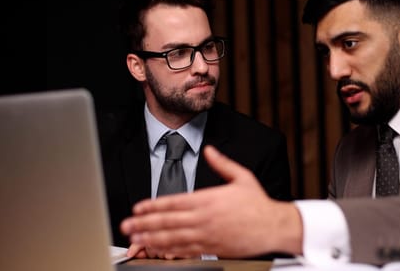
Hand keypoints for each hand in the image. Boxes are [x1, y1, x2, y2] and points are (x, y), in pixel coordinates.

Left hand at [120, 145, 302, 257]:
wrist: (273, 227)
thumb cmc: (258, 203)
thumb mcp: (242, 177)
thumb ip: (222, 163)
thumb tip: (210, 150)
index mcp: (209, 199)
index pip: (174, 202)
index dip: (153, 206)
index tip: (138, 207)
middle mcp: (204, 218)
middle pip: (167, 222)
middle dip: (144, 224)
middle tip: (126, 225)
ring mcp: (206, 235)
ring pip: (172, 238)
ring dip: (151, 239)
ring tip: (135, 239)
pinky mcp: (212, 248)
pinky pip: (185, 251)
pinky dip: (169, 251)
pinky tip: (157, 250)